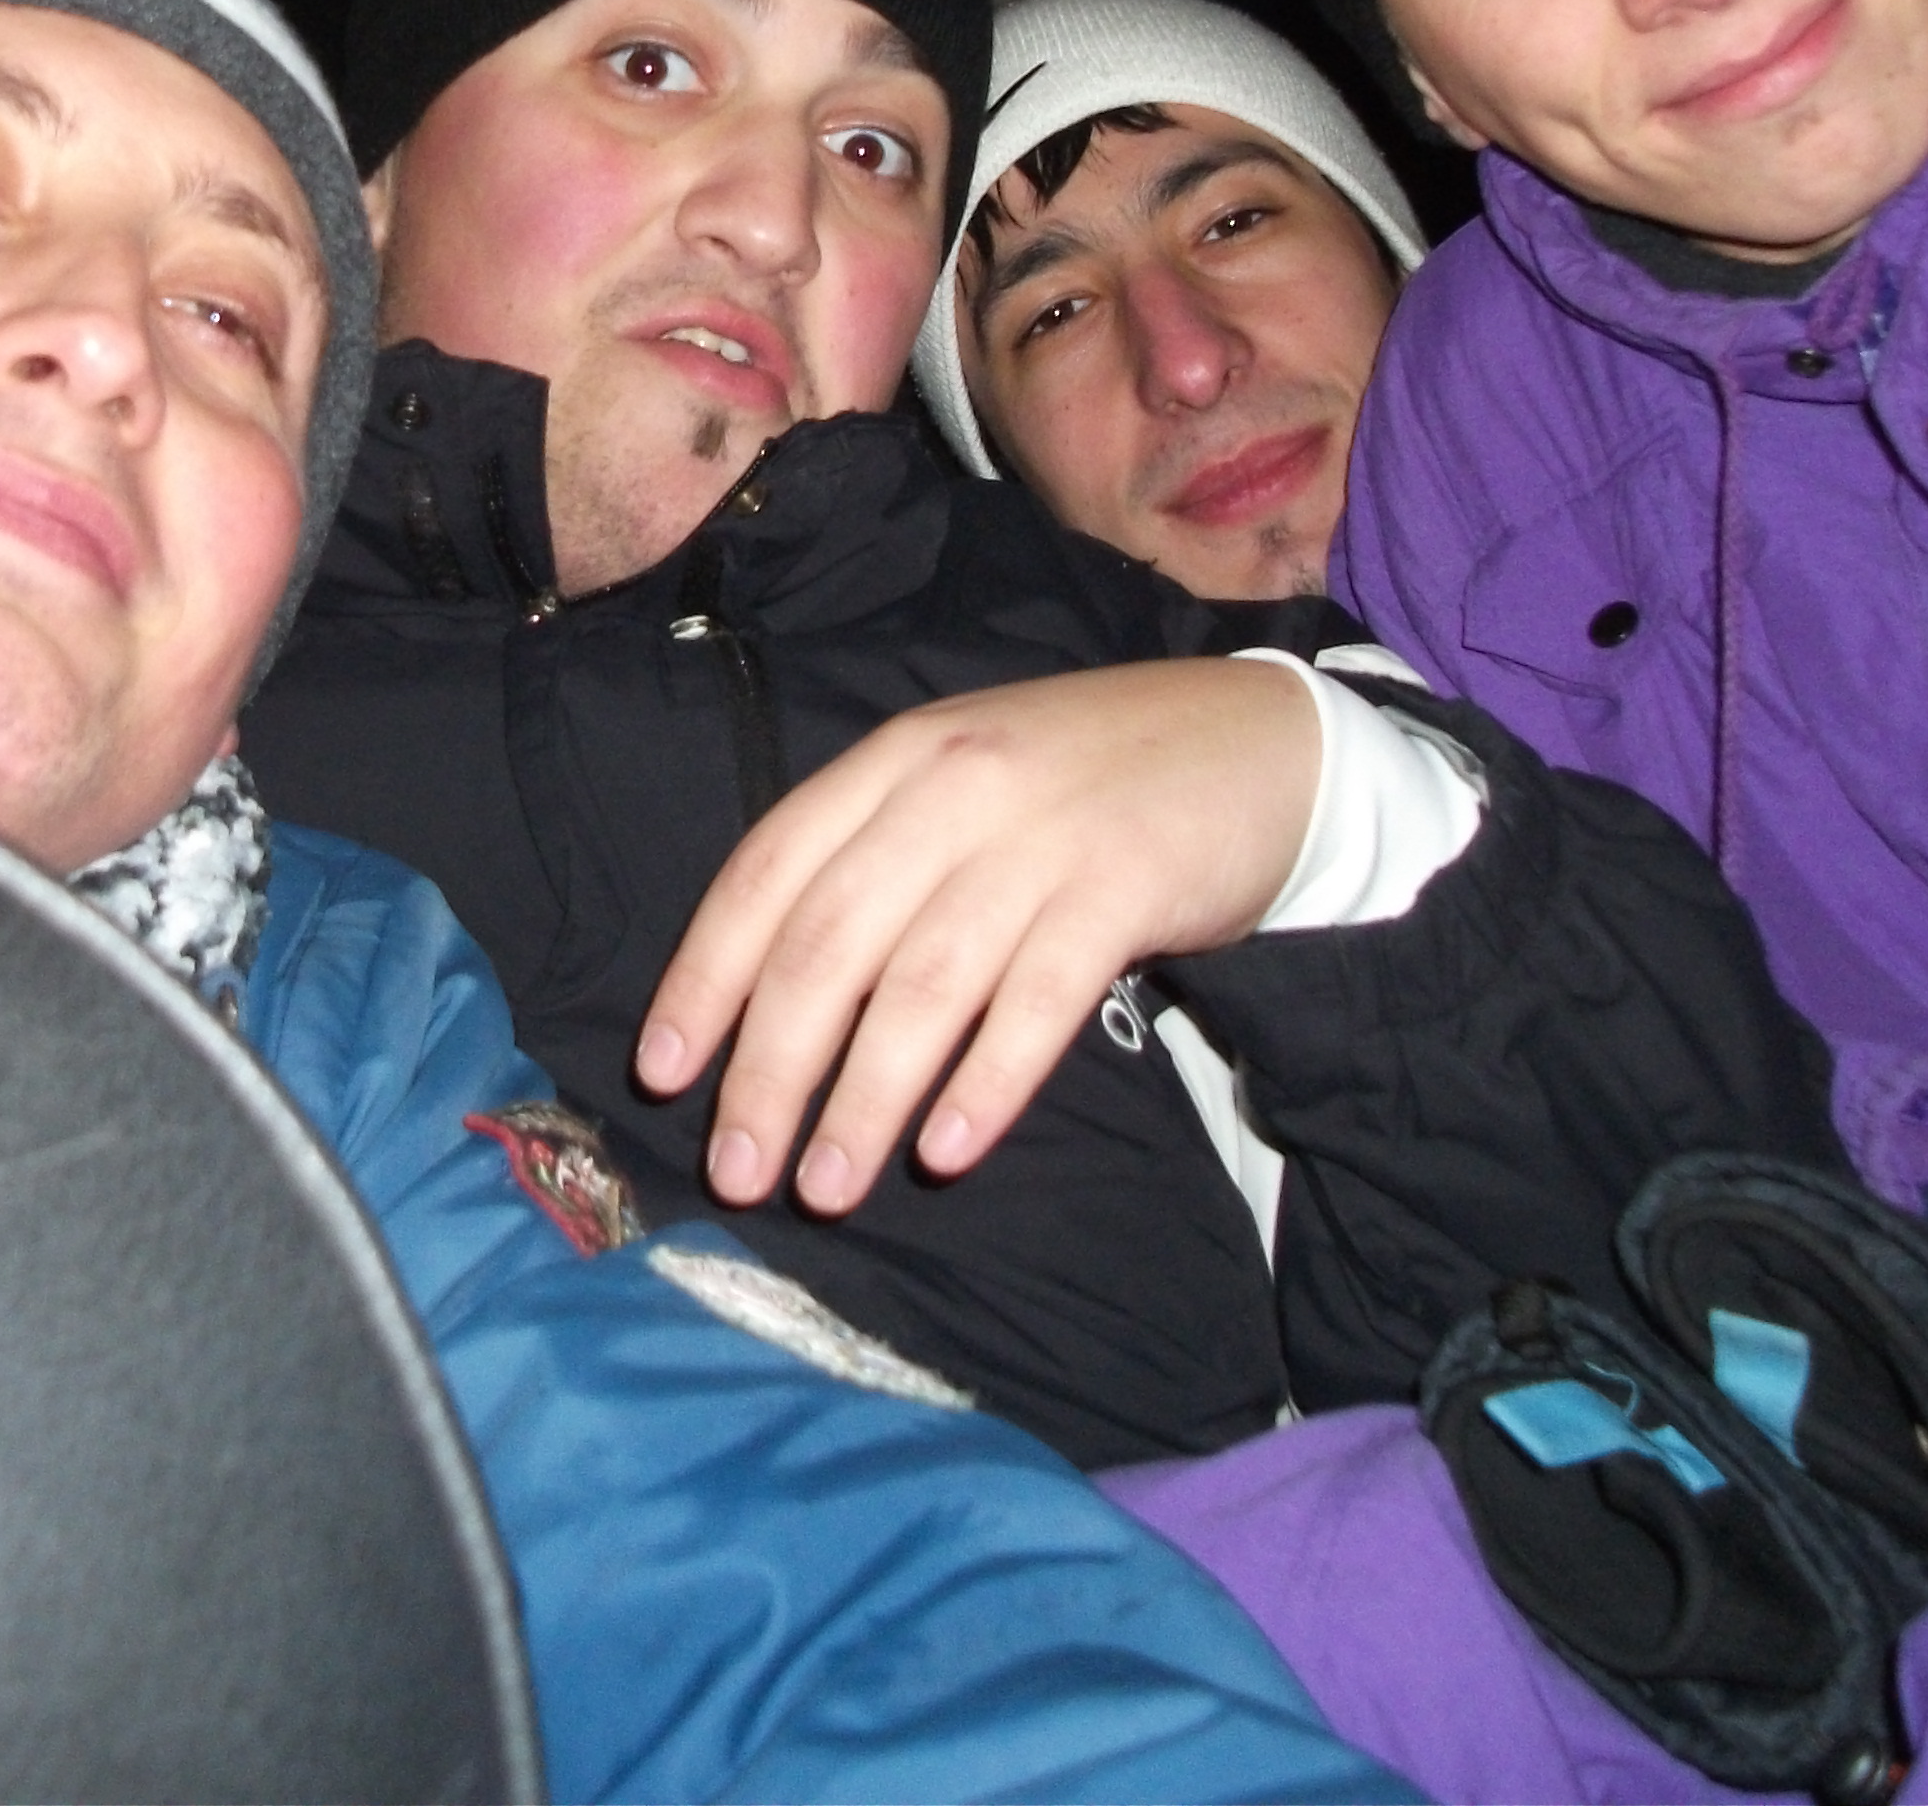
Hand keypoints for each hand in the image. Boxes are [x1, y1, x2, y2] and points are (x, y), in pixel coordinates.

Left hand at [632, 656, 1320, 1213]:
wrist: (1261, 742)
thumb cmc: (1089, 784)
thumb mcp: (965, 784)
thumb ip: (878, 861)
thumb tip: (771, 1000)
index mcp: (895, 761)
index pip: (768, 870)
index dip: (708, 975)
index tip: (666, 1070)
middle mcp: (953, 787)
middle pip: (829, 941)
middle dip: (771, 1066)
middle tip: (739, 1168)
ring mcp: (1041, 834)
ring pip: (923, 983)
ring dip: (864, 1097)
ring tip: (827, 1187)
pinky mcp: (1126, 884)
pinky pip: (1037, 1000)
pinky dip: (984, 1081)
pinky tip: (945, 1149)